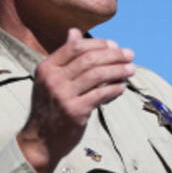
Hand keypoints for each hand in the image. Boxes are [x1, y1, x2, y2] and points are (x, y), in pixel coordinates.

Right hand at [17, 28, 134, 172]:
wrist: (40, 140)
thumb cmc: (49, 107)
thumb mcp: (50, 79)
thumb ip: (64, 58)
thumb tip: (74, 31)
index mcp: (46, 68)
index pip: (75, 47)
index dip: (98, 43)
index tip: (114, 45)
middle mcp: (53, 80)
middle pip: (89, 59)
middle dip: (114, 55)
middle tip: (129, 55)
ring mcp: (63, 96)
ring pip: (98, 75)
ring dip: (118, 70)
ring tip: (131, 70)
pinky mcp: (75, 112)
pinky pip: (101, 94)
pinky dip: (114, 89)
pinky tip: (121, 87)